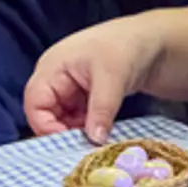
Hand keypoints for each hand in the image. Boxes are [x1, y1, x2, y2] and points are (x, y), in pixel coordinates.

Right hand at [23, 16, 161, 142]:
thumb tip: (94, 140)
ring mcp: (69, 88)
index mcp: (52, 67)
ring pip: (61, 119)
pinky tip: (101, 133)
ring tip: (96, 140)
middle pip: (45, 114)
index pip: (35, 103)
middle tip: (85, 146)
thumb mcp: (113, 78)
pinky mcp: (83, 96)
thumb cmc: (127, 47)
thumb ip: (101, 110)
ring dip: (75, 132)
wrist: (152, 41)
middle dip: (62, 131)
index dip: (45, 125)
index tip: (69, 142)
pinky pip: (76, 118)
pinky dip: (85, 128)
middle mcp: (55, 78)